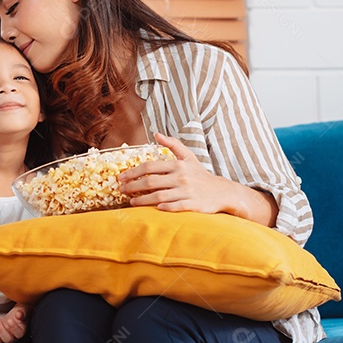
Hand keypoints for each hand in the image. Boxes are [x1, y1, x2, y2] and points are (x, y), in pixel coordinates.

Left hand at [0, 305, 27, 342]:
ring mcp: (1, 337)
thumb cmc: (18, 312)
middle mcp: (11, 336)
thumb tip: (19, 315)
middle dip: (0, 330)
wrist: (13, 314)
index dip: (13, 328)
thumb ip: (22, 312)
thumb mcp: (22, 310)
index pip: (18, 333)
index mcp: (20, 331)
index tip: (10, 320)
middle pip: (6, 339)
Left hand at [118, 132, 234, 213]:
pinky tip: (155, 209)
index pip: (149, 167)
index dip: (133, 172)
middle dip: (133, 186)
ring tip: (132, 203)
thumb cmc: (200, 174)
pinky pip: (175, 206)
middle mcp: (181, 177)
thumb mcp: (189, 156)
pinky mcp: (193, 204)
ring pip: (159, 196)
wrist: (221, 192)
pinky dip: (164, 207)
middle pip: (150, 182)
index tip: (121, 177)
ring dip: (142, 200)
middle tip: (121, 190)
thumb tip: (156, 134)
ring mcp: (187, 191)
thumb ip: (172, 144)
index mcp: (177, 165)